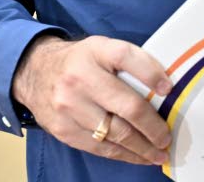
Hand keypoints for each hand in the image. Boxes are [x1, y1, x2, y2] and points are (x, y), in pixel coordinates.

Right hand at [11, 35, 172, 165]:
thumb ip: (130, 62)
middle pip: (127, 105)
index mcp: (97, 51)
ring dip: (142, 147)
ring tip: (159, 153)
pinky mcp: (63, 129)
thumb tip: (164, 88)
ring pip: (115, 133)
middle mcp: (81, 78)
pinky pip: (99, 147)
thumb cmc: (81, 61)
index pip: (127, 58)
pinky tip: (137, 156)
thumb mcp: (103, 48)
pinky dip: (123, 154)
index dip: (152, 74)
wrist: (34, 71)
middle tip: (167, 137)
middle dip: (153, 126)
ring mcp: (70, 106)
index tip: (168, 89)